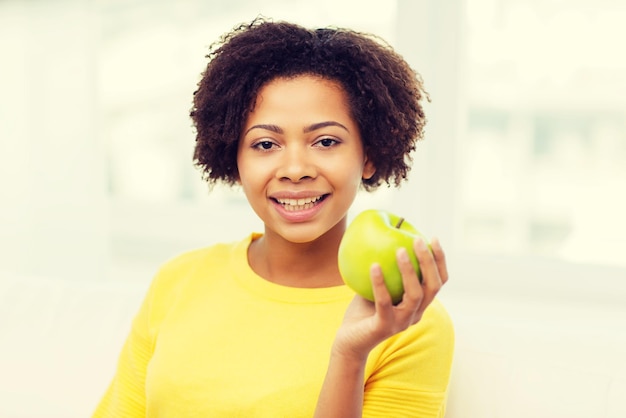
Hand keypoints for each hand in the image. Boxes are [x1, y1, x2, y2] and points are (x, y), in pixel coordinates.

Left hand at [332, 237, 448, 360]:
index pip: (438, 282)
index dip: (439, 260)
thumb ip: (386, 267)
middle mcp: (415, 314)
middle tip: (417, 240)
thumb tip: (385, 235)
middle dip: (429, 262)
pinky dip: (380, 283)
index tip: (431, 238)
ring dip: (409, 271)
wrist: (349, 341)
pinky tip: (374, 266)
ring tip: (399, 250)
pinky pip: (384, 304)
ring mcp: (401, 323)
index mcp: (418, 304)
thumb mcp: (376, 285)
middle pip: (432, 287)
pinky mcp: (383, 327)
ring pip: (415, 295)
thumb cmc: (363, 310)